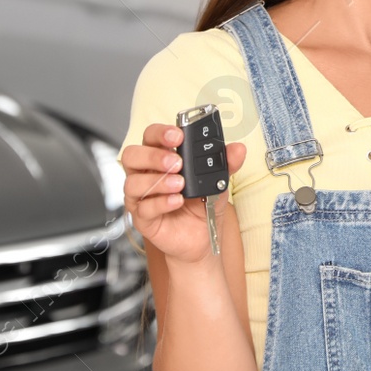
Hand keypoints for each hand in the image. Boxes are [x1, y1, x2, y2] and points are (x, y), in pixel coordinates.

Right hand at [120, 123, 246, 263]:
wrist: (202, 237)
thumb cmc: (202, 204)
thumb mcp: (218, 181)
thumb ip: (226, 163)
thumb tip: (238, 149)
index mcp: (160, 158)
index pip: (150, 137)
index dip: (160, 133)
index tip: (177, 136)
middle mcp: (146, 174)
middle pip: (132, 156)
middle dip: (153, 155)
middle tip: (177, 162)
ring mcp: (141, 197)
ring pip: (132, 183)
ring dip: (158, 181)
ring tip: (180, 184)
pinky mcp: (143, 219)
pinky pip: (143, 208)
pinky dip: (161, 203)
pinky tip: (177, 201)